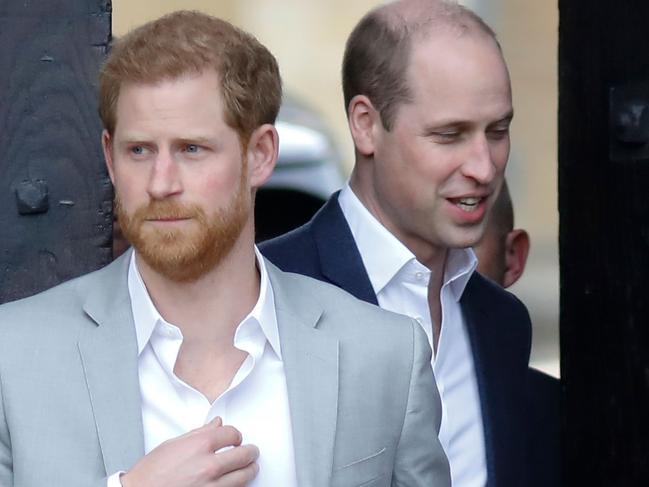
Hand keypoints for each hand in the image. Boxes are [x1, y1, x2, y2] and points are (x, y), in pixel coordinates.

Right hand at [121, 417, 258, 486]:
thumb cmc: (150, 473)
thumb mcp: (173, 444)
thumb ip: (199, 433)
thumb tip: (216, 423)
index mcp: (200, 445)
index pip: (232, 434)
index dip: (236, 435)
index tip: (236, 438)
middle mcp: (209, 465)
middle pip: (244, 454)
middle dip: (250, 452)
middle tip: (251, 452)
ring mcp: (212, 486)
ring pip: (244, 476)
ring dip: (249, 470)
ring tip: (249, 468)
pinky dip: (236, 486)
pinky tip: (234, 482)